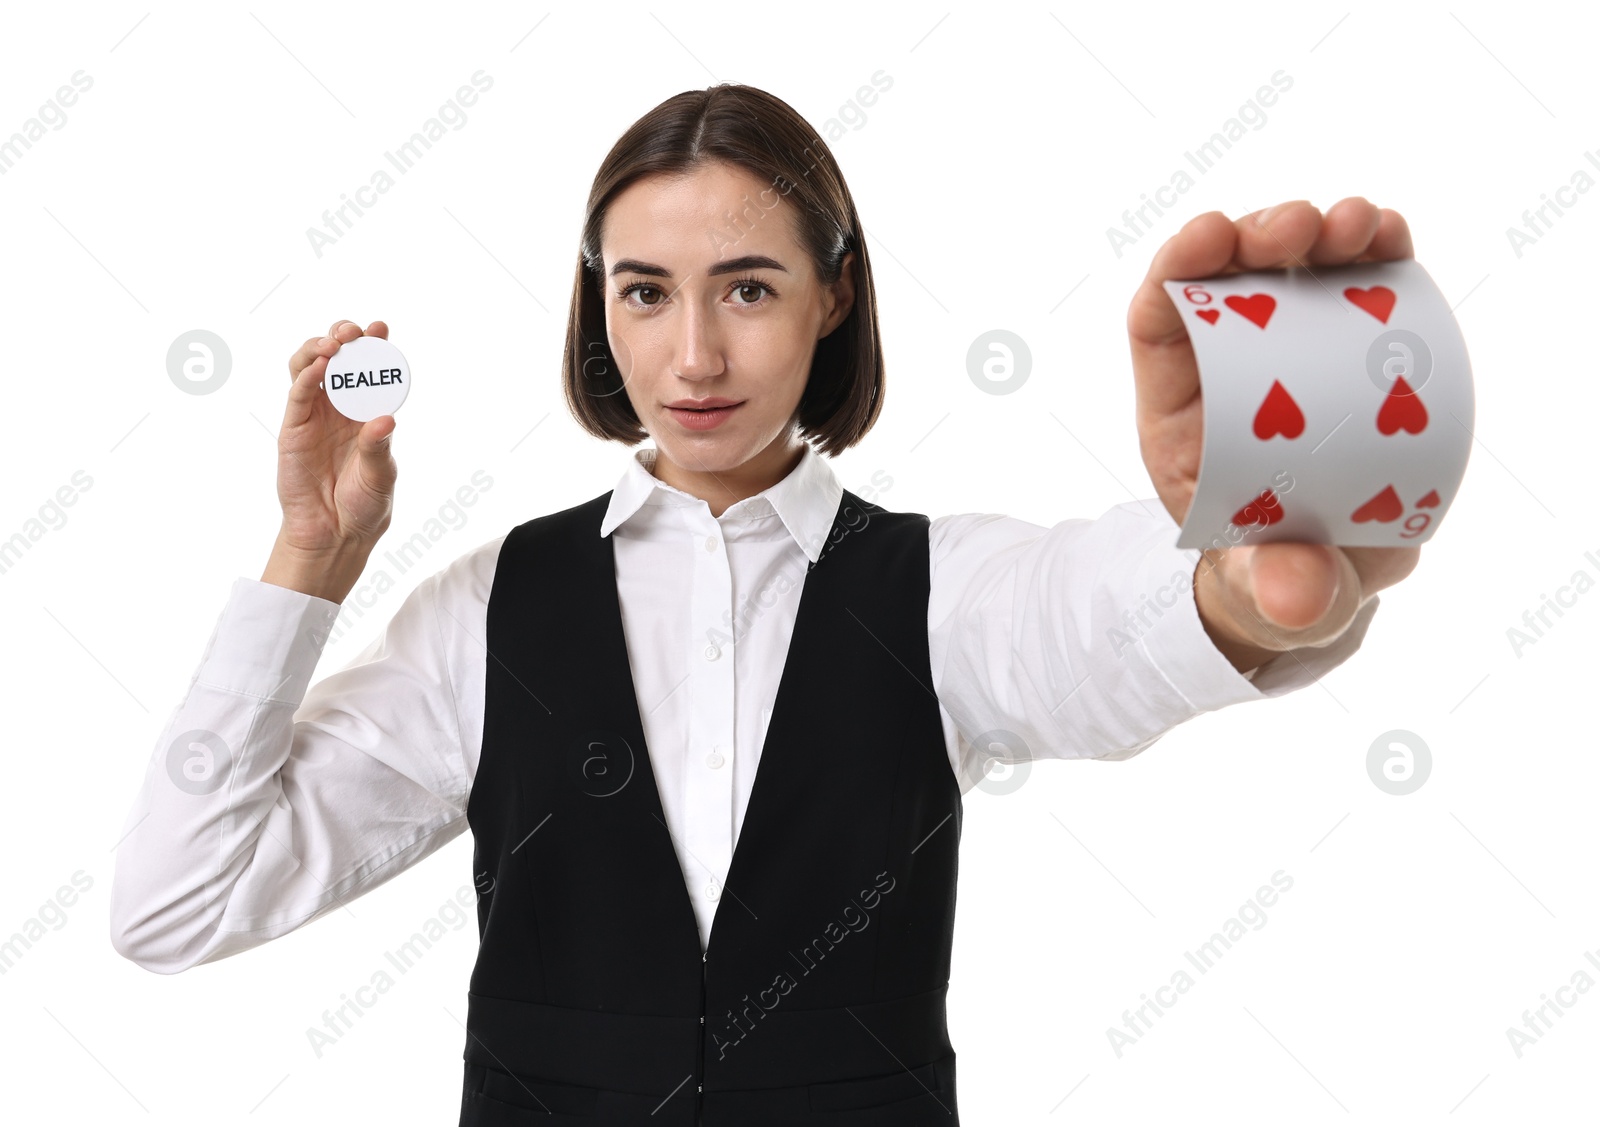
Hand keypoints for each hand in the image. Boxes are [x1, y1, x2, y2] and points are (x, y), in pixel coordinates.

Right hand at [274, 319, 397, 556]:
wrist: (334, 534)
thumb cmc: (364, 505)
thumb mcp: (380, 477)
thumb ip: (378, 448)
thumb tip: (386, 419)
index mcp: (369, 414)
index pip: (373, 372)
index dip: (376, 347)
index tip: (381, 327)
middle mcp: (341, 409)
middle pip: (339, 361)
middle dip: (345, 338)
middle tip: (354, 331)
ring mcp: (315, 416)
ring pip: (311, 369)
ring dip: (320, 348)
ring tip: (335, 343)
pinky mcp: (293, 428)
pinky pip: (297, 395)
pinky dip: (306, 376)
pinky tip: (318, 365)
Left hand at [1125, 198, 1421, 671]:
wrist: (1329, 576)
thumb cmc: (1279, 578)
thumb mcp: (1272, 594)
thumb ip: (1280, 592)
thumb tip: (1293, 592)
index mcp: (1184, 419)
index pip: (1160, 324)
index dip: (1177, 269)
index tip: (1213, 235)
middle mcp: (1232, 372)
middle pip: (1228, 278)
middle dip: (1259, 236)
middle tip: (1303, 228)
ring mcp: (1294, 351)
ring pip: (1294, 267)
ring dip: (1323, 230)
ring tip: (1360, 225)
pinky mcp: (1352, 346)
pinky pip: (1360, 282)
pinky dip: (1376, 249)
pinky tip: (1391, 235)